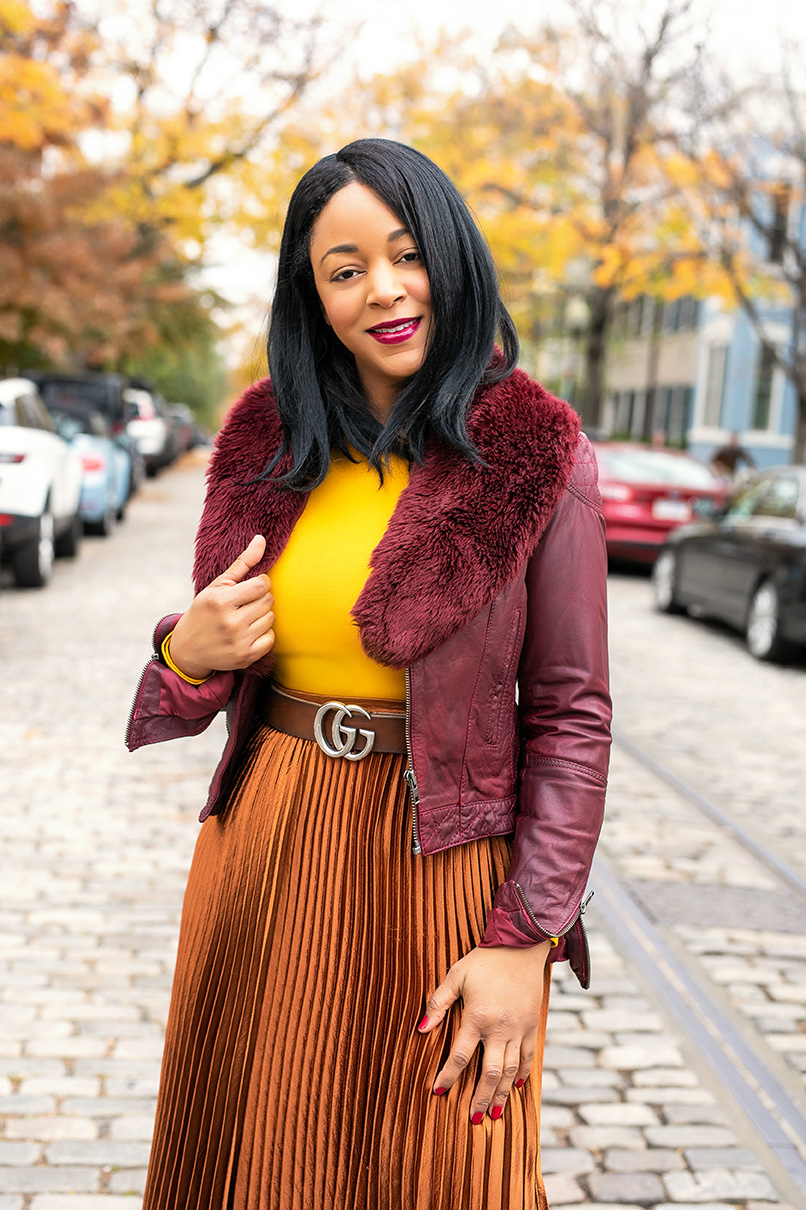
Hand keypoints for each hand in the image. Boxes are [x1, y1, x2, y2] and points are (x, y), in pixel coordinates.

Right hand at [168, 535, 274, 678]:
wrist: (188, 649)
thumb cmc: (205, 611)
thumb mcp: (217, 585)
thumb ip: (242, 563)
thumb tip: (262, 539)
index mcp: (221, 601)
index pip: (262, 585)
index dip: (261, 583)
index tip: (252, 586)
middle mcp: (231, 623)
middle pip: (268, 601)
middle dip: (260, 599)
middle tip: (246, 603)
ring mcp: (239, 642)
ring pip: (271, 619)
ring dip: (263, 616)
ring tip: (246, 617)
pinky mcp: (245, 657)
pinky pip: (271, 639)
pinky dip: (264, 634)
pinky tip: (250, 631)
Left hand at [418, 942, 550, 1121]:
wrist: (521, 946)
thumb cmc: (484, 960)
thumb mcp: (456, 975)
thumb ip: (438, 1003)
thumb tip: (421, 1029)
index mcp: (477, 1016)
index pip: (459, 1055)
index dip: (448, 1076)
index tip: (438, 1092)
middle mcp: (500, 1028)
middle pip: (489, 1073)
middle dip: (480, 1098)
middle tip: (474, 1120)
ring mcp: (519, 1028)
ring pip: (510, 1071)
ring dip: (501, 1094)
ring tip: (494, 1113)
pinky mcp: (533, 1025)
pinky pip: (529, 1057)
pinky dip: (522, 1074)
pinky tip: (515, 1088)